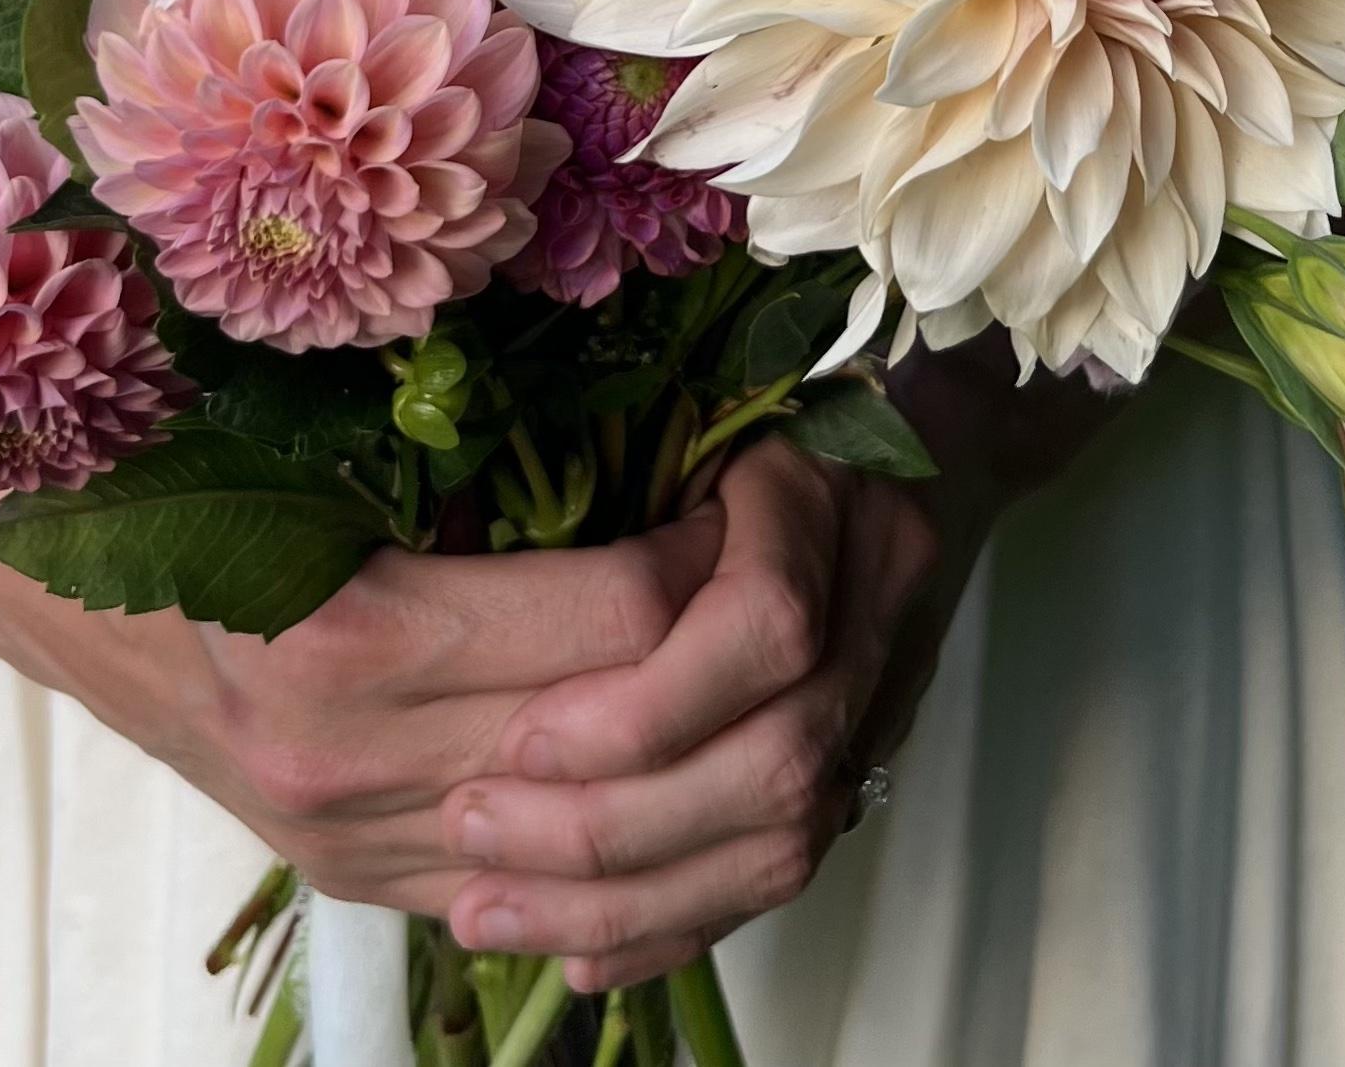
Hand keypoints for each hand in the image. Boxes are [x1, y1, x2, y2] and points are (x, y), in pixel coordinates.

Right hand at [0, 486, 724, 914]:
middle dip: (731, 657)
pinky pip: (522, 885)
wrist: (38, 569)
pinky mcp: (344, 870)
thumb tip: (636, 414)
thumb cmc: (176, 461)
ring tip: (757, 666)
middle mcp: (355, 764)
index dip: (711, 551)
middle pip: (620, 733)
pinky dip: (615, 837)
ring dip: (692, 753)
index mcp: (352, 637)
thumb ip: (471, 437)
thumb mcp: (315, 419)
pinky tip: (679, 774)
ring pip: (589, 835)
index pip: (613, 617)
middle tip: (792, 569)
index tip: (754, 487)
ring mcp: (348, 836)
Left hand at [436, 436, 942, 992]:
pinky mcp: (877, 750)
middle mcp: (884, 577)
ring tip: (486, 907)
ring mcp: (894, 675)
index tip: (512, 742)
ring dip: (630, 893)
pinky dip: (673, 921)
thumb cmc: (731, 393)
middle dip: (610, 819)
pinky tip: (573, 951)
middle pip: (771, 759)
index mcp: (827, 478)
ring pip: (781, 835)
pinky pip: (779, 869)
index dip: (635, 706)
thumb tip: (431, 554)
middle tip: (468, 828)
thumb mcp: (652, 406)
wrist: (914, 413)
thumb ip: (584, 491)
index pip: (760, 626)